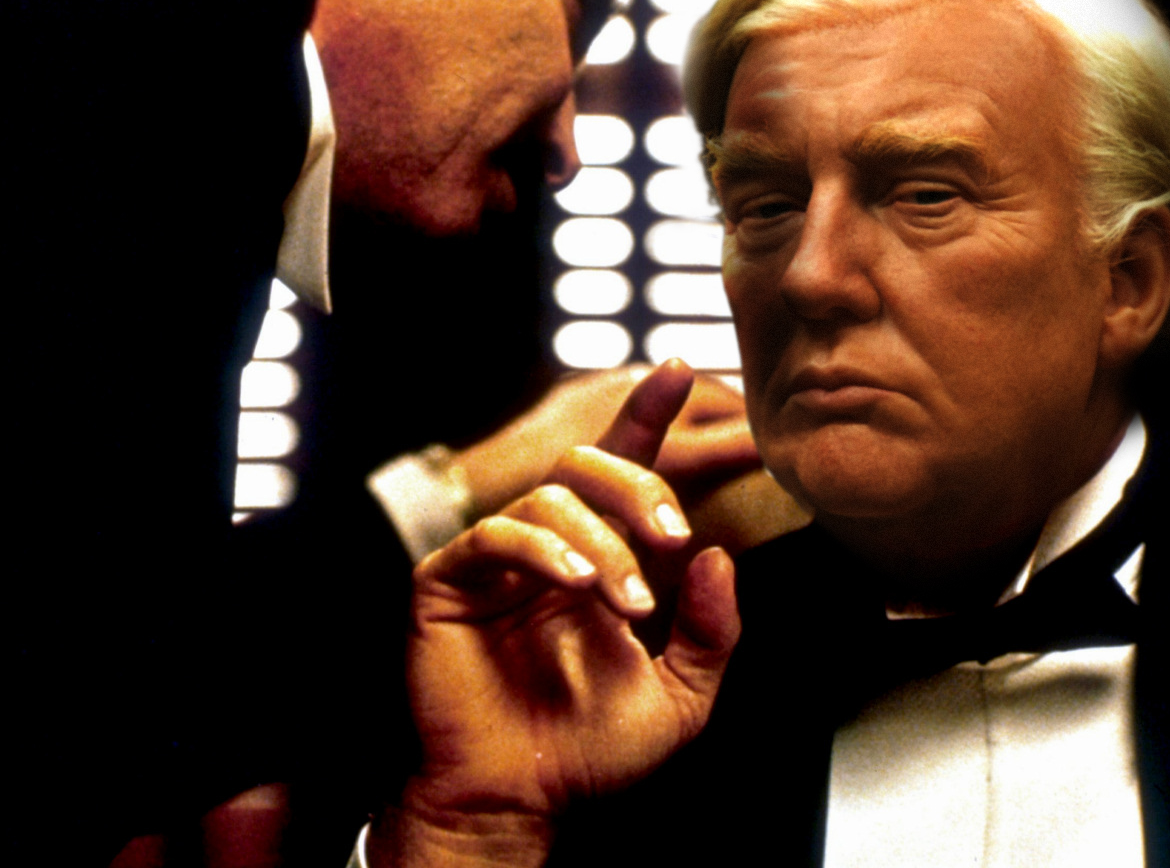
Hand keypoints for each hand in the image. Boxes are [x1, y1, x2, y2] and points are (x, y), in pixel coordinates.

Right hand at [386, 361, 741, 867]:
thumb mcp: (682, 696)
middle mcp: (547, 549)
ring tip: (626, 601)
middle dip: (638, 486)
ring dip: (601, 543)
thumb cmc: (588, 754)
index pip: (624, 471)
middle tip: (673, 535)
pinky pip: (496, 535)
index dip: (649, 416)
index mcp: (599, 559)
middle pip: (587, 466)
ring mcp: (495, 562)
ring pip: (549, 500)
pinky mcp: (447, 580)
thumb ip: (714, 631)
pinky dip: (542, 551)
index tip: (685, 369)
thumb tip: (722, 558)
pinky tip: (574, 584)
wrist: (520, 800)